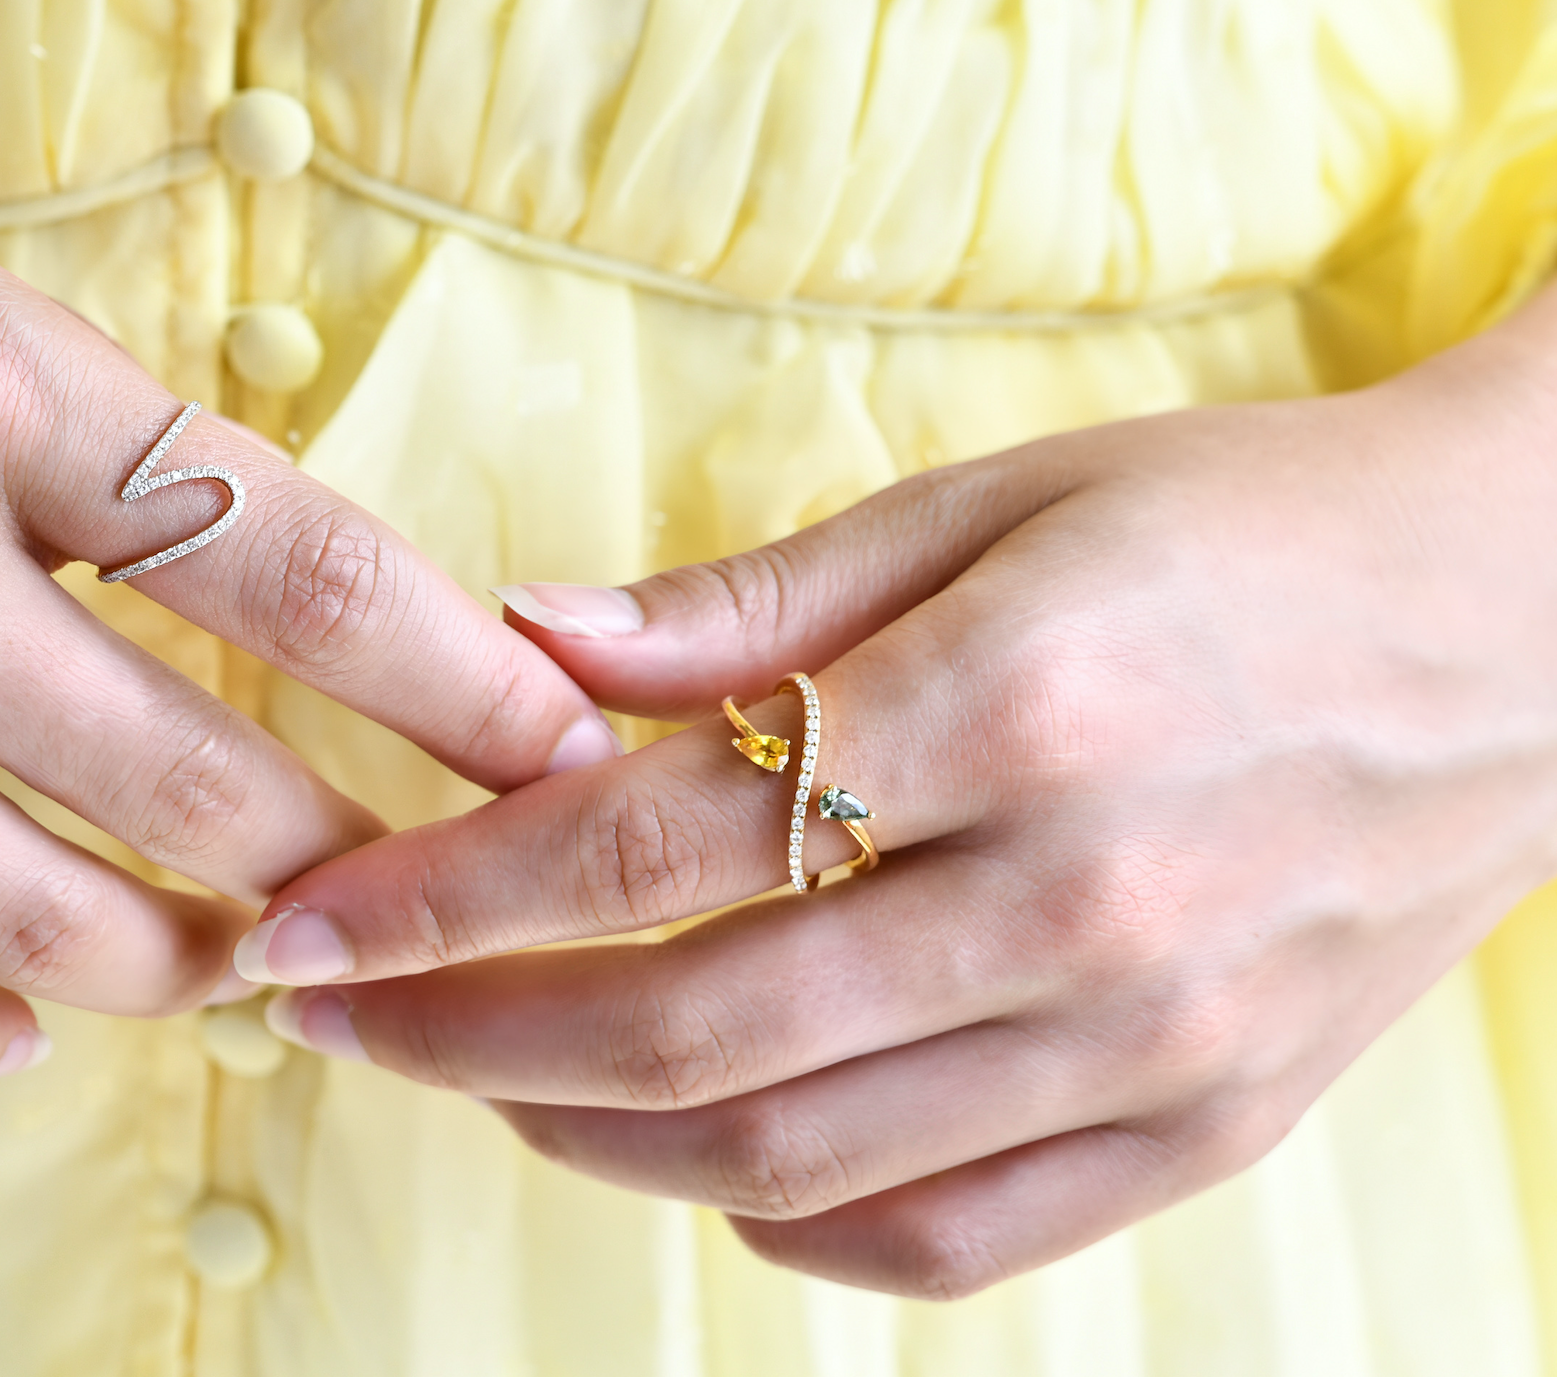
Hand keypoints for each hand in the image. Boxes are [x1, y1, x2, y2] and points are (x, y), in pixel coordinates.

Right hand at [0, 159, 617, 1093]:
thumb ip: (124, 458)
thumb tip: (312, 614)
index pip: (313, 580)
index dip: (469, 694)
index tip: (568, 758)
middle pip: (213, 790)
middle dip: (356, 866)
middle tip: (432, 892)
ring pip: (52, 924)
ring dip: (188, 962)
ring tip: (252, 954)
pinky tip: (21, 1027)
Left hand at [244, 290, 1556, 1297]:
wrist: (1518, 618)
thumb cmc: (1241, 525)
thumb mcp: (994, 502)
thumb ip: (752, 601)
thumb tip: (531, 644)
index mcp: (1013, 707)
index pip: (652, 838)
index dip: (446, 894)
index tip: (306, 924)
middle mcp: (1079, 907)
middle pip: (691, 1029)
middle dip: (467, 1037)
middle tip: (338, 1014)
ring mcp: (1152, 1047)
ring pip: (794, 1159)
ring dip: (594, 1133)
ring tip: (487, 1072)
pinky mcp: (1204, 1126)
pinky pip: (948, 1239)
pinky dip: (785, 1214)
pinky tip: (704, 1147)